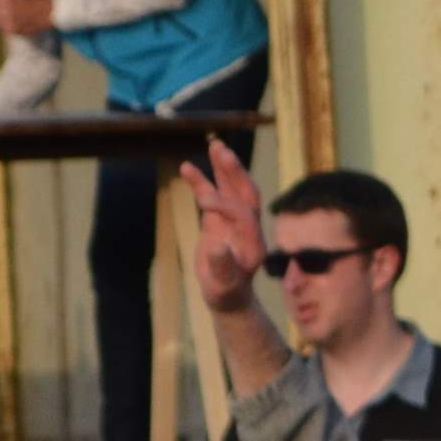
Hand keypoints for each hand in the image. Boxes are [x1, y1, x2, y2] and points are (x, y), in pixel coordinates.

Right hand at [186, 136, 266, 313]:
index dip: (225, 204)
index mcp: (254, 240)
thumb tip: (216, 247)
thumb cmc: (226, 291)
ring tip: (214, 145)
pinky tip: (187, 167)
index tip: (205, 202)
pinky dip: (201, 182)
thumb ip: (222, 266)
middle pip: (245, 192)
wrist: (226, 295)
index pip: (244, 213)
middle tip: (223, 151)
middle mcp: (248, 226)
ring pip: (231, 189)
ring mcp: (234, 220)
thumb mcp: (223, 284)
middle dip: (235, 172)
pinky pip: (211, 196)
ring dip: (224, 167)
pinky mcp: (219, 218)